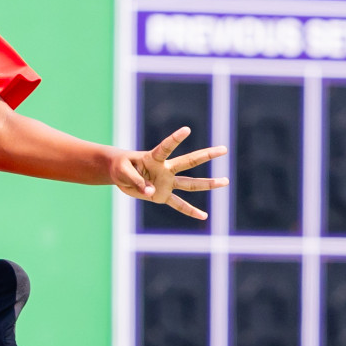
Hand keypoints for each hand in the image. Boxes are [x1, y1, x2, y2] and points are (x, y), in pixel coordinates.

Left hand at [110, 126, 227, 220]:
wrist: (119, 174)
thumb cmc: (120, 167)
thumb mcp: (122, 172)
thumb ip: (136, 181)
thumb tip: (152, 192)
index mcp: (153, 158)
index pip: (166, 147)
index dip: (175, 139)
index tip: (187, 129)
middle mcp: (164, 169)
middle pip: (188, 161)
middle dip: (206, 155)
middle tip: (223, 149)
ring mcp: (166, 182)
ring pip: (190, 183)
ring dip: (208, 183)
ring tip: (225, 181)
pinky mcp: (162, 195)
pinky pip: (178, 204)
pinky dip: (189, 211)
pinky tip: (203, 216)